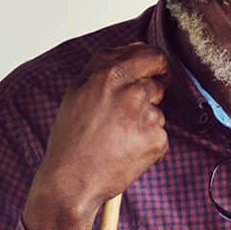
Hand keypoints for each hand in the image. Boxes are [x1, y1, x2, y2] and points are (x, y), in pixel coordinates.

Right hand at [22, 44, 170, 229]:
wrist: (71, 179)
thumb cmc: (72, 136)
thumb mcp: (79, 90)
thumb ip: (108, 66)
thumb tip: (138, 50)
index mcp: (109, 74)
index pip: (151, 55)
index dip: (156, 64)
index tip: (156, 72)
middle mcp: (131, 91)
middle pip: (156, 84)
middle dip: (147, 96)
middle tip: (123, 115)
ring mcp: (147, 116)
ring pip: (157, 112)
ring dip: (144, 122)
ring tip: (116, 137)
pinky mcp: (158, 140)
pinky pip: (159, 135)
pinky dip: (147, 143)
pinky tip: (125, 151)